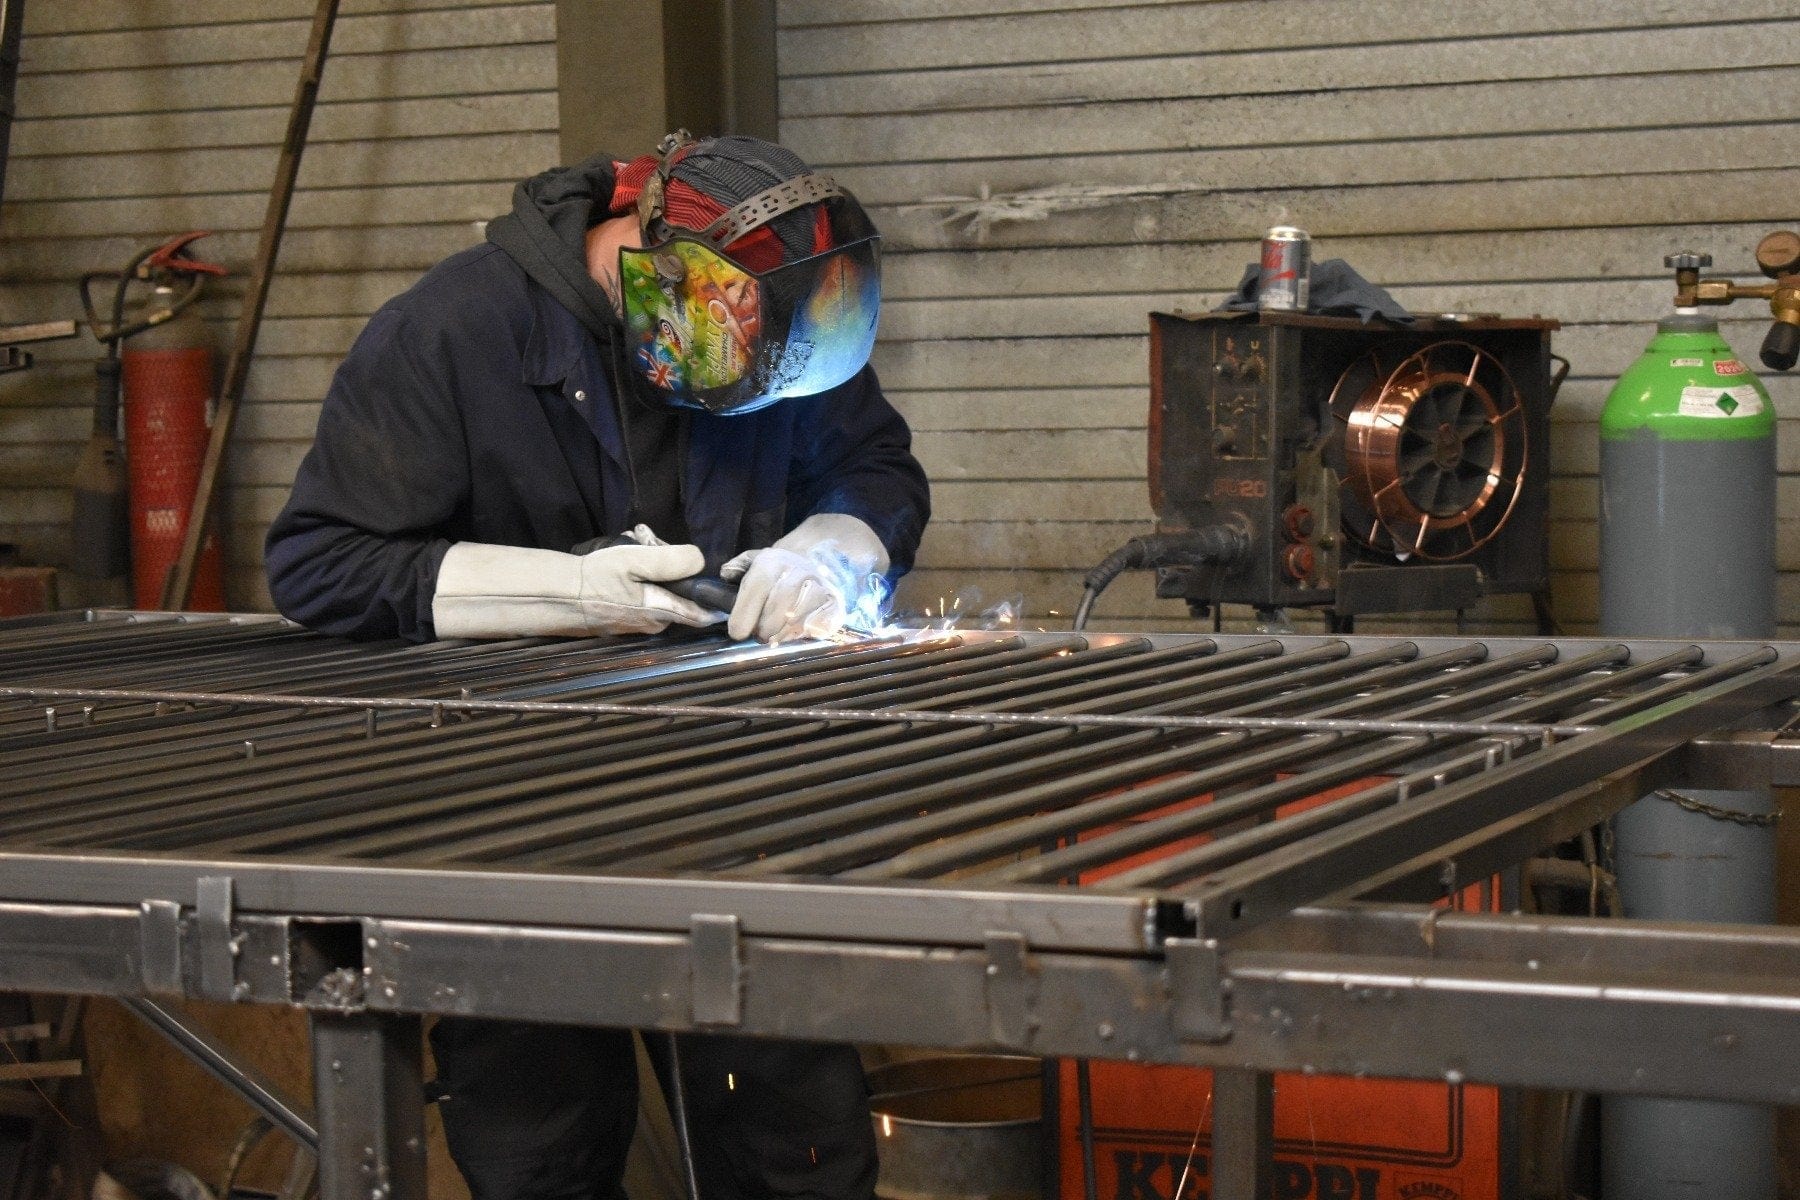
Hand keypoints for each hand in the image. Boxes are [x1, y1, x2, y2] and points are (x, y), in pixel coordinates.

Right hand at [579, 540, 722, 633]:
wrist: (557, 596)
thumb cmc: (597, 579)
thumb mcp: (636, 561)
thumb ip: (672, 561)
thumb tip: (699, 561)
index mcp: (664, 612)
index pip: (705, 614)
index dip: (715, 600)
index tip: (718, 582)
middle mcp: (655, 624)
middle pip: (680, 594)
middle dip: (671, 566)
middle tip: (649, 541)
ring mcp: (638, 624)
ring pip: (660, 593)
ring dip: (652, 568)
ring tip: (633, 544)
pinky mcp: (624, 620)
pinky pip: (642, 597)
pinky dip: (638, 578)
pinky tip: (622, 561)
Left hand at [722, 513, 889, 642]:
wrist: (821, 568)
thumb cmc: (779, 574)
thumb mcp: (756, 562)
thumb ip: (738, 567)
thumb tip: (726, 573)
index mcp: (774, 561)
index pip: (756, 589)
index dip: (743, 615)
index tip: (737, 632)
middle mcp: (798, 572)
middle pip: (774, 614)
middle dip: (762, 629)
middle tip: (760, 632)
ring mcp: (820, 589)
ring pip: (793, 624)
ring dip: (780, 635)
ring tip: (775, 633)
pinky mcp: (835, 606)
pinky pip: (815, 628)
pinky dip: (802, 635)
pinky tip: (795, 631)